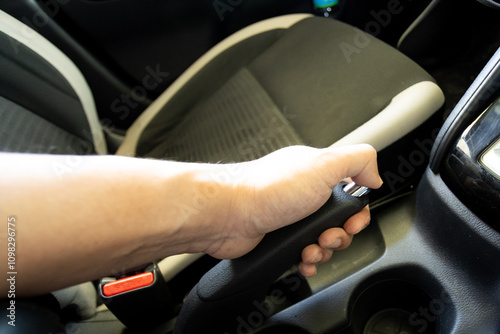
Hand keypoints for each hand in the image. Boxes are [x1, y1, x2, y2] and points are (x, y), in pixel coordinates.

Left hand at [203, 144, 382, 275]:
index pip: (351, 193)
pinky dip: (307, 261)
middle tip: (327, 236)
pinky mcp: (278, 238)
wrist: (228, 214)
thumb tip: (375, 174)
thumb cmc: (266, 188)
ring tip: (310, 248)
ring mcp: (290, 217)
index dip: (357, 211)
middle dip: (339, 235)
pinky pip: (303, 254)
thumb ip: (357, 161)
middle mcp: (304, 194)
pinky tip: (302, 259)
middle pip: (339, 222)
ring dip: (323, 251)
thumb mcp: (323, 164)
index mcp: (316, 173)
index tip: (352, 220)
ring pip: (322, 241)